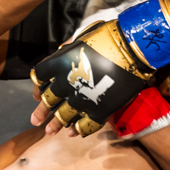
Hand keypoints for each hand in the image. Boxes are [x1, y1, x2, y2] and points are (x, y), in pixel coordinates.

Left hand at [30, 20, 153, 135]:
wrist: (133, 48)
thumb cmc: (109, 37)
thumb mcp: (81, 38)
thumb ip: (68, 51)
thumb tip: (62, 55)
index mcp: (58, 63)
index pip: (39, 77)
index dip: (37, 86)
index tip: (37, 93)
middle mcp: (65, 83)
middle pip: (47, 100)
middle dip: (41, 111)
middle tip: (35, 120)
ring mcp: (81, 99)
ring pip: (63, 116)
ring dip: (55, 125)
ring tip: (49, 132)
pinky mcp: (99, 110)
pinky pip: (85, 124)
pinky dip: (79, 129)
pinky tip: (74, 132)